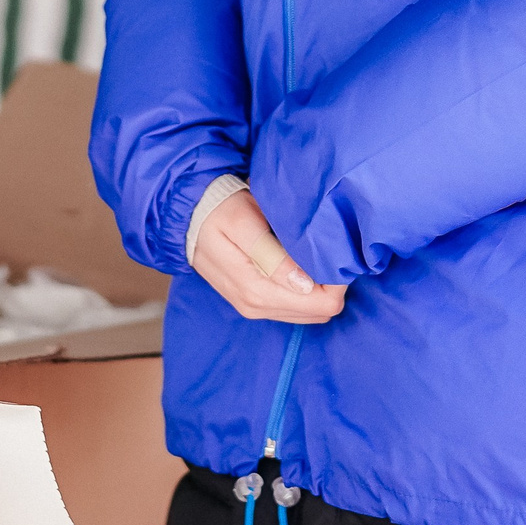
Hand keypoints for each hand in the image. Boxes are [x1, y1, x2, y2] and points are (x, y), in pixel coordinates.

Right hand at [193, 191, 345, 323]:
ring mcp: (254, 309)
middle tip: (326, 250)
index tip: (334, 252)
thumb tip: (304, 284)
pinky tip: (299, 265)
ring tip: (312, 254)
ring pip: (309, 313)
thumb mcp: (244, 222)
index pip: (320, 304)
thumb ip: (272, 254)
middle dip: (330, 285)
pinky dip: (305, 290)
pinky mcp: (254, 304)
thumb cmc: (221, 210)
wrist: (189, 217)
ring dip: (319, 288)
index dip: (336, 280)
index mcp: (256, 291)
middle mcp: (256, 307)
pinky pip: (294, 308)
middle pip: (318, 312)